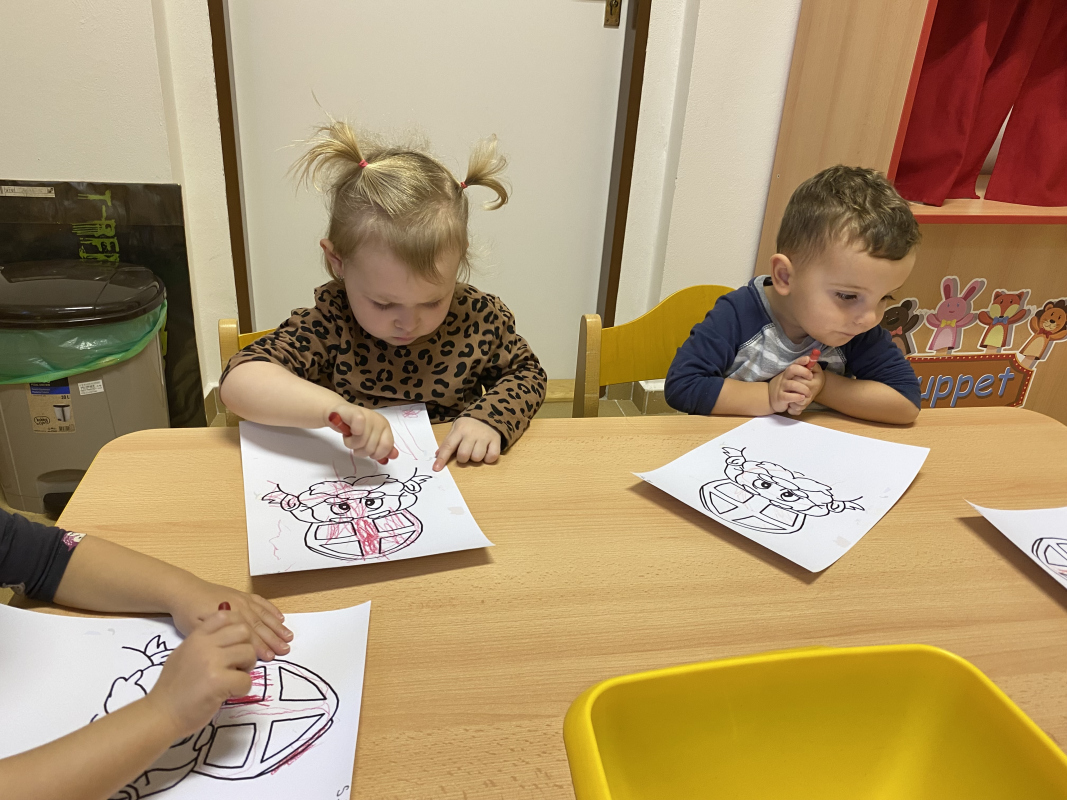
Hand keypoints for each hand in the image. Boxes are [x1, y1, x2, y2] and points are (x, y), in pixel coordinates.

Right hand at [146, 611, 255, 738]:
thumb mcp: (184, 654)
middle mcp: (204, 645)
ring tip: (233, 679)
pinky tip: (229, 693)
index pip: (225, 616)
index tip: (235, 644)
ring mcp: (211, 662)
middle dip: (246, 647)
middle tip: (238, 664)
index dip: (237, 628)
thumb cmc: (172, 687)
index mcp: (196, 637)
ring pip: (249, 653)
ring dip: (247, 668)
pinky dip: (242, 688)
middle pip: (243, 631)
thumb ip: (203, 642)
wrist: (161, 714)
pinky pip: (246, 679)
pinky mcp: (219, 682)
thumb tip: (227, 631)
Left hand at [169, 580, 292, 660]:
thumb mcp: (196, 629)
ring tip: (288, 636)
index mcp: (229, 616)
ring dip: (277, 626)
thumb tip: (231, 651)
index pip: (248, 634)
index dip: (260, 646)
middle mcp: (239, 607)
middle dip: (274, 638)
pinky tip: (280, 617)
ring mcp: (242, 599)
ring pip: (263, 614)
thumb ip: (215, 638)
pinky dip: (272, 610)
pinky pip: (261, 602)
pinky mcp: (242, 595)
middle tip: (286, 649)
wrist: (184, 590)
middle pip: (259, 625)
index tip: (270, 657)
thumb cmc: (188, 613)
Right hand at [326, 404, 397, 462]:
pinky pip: (357, 431)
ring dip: (351, 444)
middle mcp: (379, 421)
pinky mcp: (356, 413)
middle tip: (355, 443)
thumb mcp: (370, 440)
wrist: (338, 413)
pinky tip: (347, 431)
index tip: (369, 453)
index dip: (377, 454)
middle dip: (360, 451)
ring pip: (361, 442)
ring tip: (349, 436)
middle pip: (371, 448)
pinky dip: (350, 435)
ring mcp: (369, 416)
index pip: (386, 446)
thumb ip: (382, 448)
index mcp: (385, 427)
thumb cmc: (354, 427)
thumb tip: (394, 456)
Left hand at [433, 417, 501, 470]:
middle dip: (463, 459)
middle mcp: (472, 433)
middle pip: (463, 454)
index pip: (448, 446)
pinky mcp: (496, 440)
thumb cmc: (468, 425)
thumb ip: (448, 442)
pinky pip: (492, 456)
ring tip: (476, 451)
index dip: (442, 458)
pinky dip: (488, 458)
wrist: (488, 413)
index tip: (436, 468)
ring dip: (475, 458)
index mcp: (459, 430)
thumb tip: (437, 454)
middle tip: (465, 453)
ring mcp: (485, 437)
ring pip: (477, 457)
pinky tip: (486, 453)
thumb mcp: (456, 429)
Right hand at [767, 356, 814, 412]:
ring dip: (804, 389)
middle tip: (811, 378)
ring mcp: (781, 387)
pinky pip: (788, 396)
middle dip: (804, 372)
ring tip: (809, 394)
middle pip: (792, 369)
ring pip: (793, 384)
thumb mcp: (793, 379)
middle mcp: (784, 377)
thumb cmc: (786, 388)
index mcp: (789, 372)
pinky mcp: (780, 397)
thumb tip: (812, 364)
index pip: (795, 363)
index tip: (808, 360)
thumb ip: (802, 373)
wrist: (770, 398)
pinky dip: (797, 397)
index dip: (802, 360)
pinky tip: (802, 398)